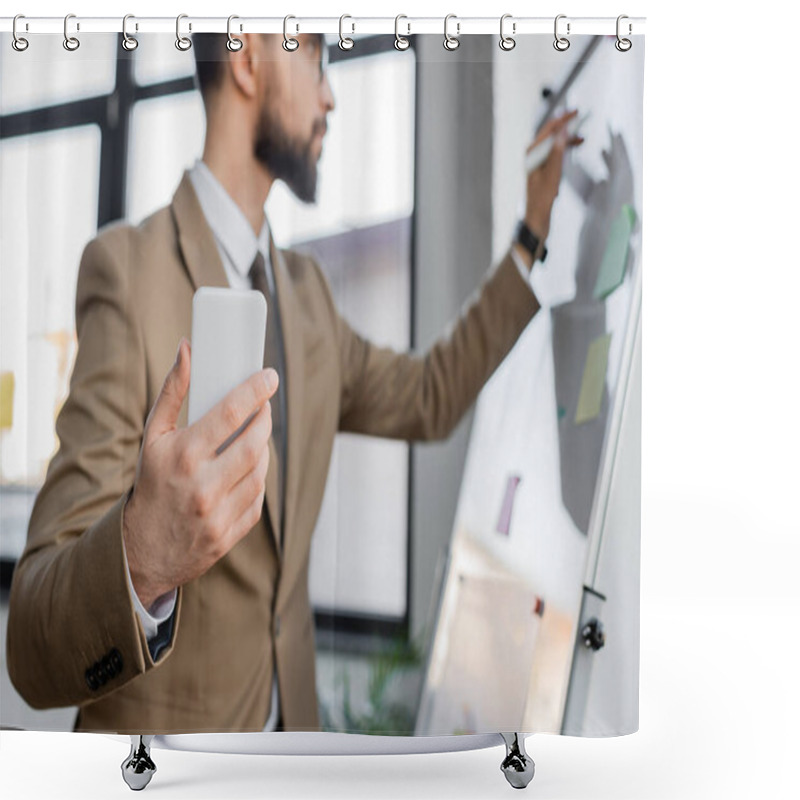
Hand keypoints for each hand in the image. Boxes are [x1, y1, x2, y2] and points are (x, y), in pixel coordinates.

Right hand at [123, 337, 277, 610]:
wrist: (141, 549)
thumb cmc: (151, 482)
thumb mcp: (153, 436)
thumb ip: (173, 391)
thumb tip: (188, 348)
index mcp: (183, 456)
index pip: (231, 414)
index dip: (256, 390)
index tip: (270, 375)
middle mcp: (202, 485)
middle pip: (255, 443)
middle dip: (265, 419)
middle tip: (265, 407)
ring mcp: (217, 514)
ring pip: (261, 470)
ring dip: (263, 449)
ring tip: (254, 437)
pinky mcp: (229, 535)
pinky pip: (258, 498)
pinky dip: (257, 479)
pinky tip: (248, 469)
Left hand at [524, 108, 584, 242]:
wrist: (537, 220)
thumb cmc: (542, 200)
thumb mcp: (553, 174)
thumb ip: (558, 151)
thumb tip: (562, 130)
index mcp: (532, 154)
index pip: (549, 130)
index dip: (563, 119)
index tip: (576, 112)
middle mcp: (532, 157)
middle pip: (550, 135)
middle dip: (565, 126)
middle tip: (580, 118)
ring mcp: (537, 164)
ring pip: (554, 145)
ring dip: (567, 139)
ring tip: (581, 138)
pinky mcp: (543, 172)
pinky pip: (555, 155)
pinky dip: (564, 151)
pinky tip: (572, 151)